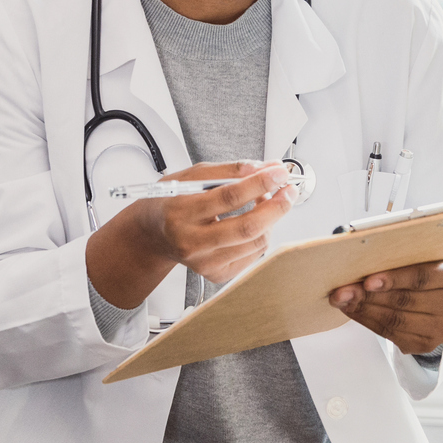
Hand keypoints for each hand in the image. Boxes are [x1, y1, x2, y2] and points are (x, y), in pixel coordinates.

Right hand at [87, 162, 295, 309]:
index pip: (229, 197)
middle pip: (247, 227)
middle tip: (289, 190)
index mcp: (181, 212)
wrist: (153, 235)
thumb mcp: (191, 176)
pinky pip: (253, 254)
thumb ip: (229, 171)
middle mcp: (191, 242)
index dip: (260, 183)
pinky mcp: (216, 275)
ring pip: (255, 241)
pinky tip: (251, 221)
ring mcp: (204, 263)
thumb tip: (265, 167)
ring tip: (264, 201)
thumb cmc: (171, 201)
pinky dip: (261, 234)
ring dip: (270, 218)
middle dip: (276, 206)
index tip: (279, 171)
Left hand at [329, 260, 442, 355]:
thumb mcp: (426, 259)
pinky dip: (369, 322)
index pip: (421, 278)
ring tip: (344, 301)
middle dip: (369, 296)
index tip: (367, 280)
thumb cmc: (429, 273)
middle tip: (343, 291)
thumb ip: (404, 259)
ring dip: (364, 311)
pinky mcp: (428, 344)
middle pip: (405, 301)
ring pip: (396, 321)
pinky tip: (355, 312)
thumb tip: (362, 258)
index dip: (393, 279)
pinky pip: (392, 335)